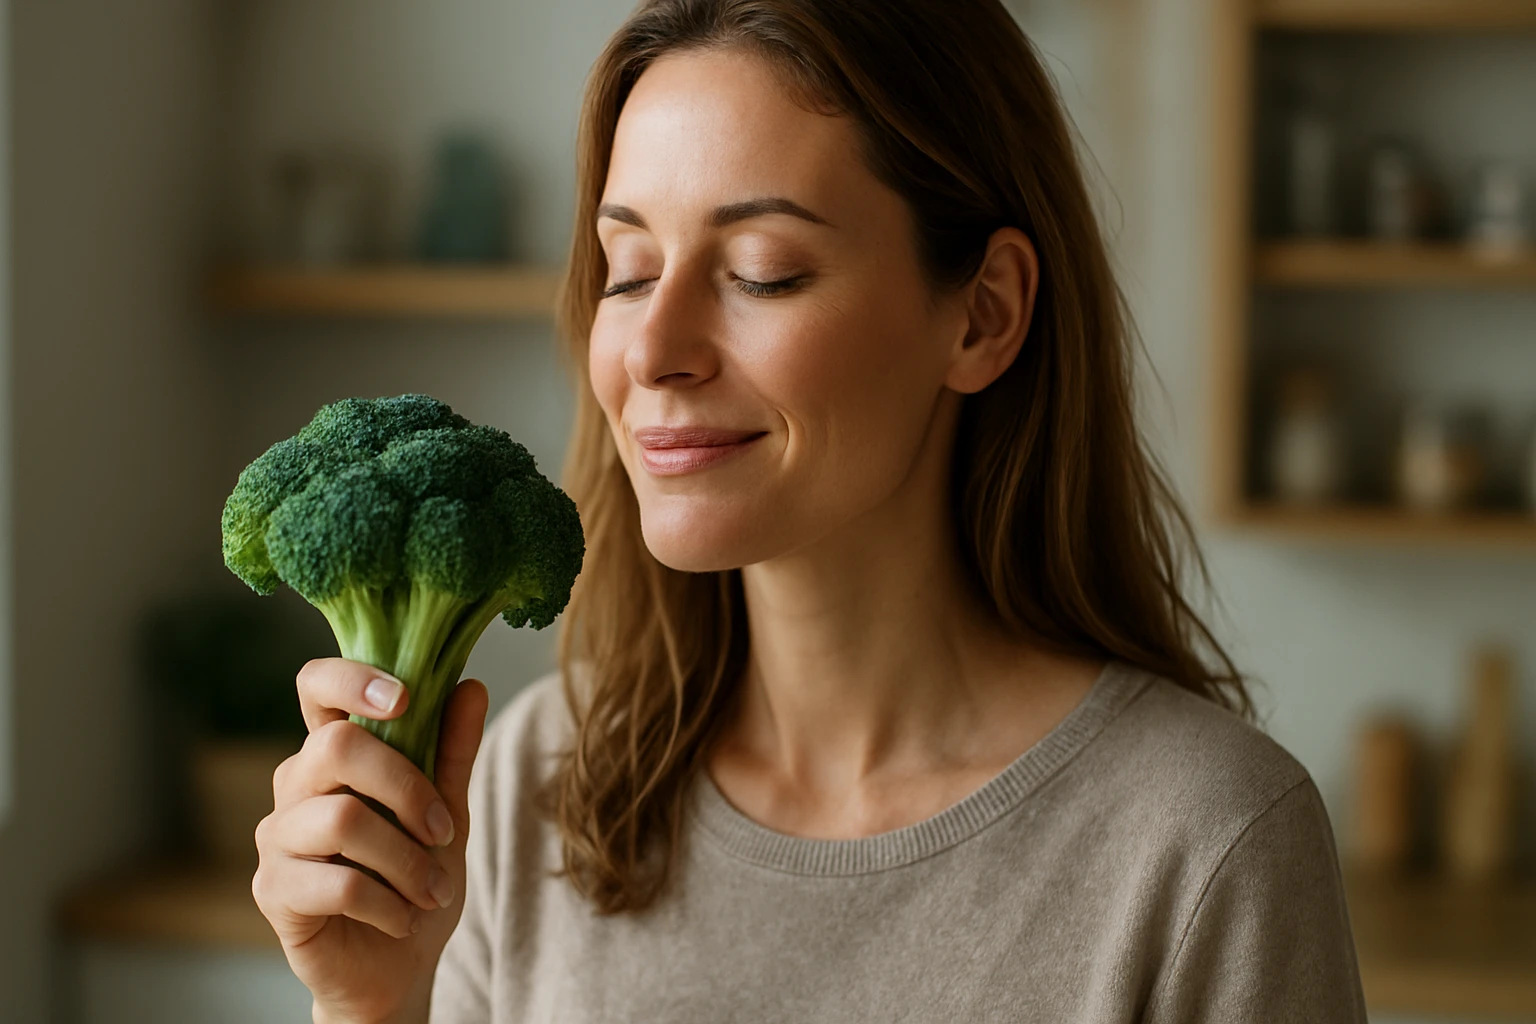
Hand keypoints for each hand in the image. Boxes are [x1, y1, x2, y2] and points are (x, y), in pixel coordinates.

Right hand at [252, 658, 488, 1023]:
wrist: (396, 966)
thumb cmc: (416, 878)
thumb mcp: (447, 811)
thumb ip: (452, 751)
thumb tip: (470, 686)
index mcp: (333, 753)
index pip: (316, 686)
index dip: (352, 678)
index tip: (405, 698)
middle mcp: (295, 784)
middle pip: (335, 747)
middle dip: (406, 788)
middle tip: (443, 831)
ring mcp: (277, 837)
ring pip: (342, 820)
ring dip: (407, 860)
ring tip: (433, 890)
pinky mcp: (272, 891)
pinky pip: (336, 883)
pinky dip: (386, 903)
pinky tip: (402, 918)